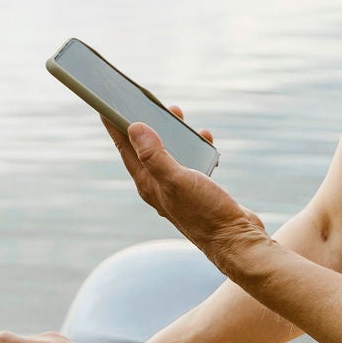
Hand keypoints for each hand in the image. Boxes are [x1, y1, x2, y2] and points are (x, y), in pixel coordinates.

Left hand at [106, 108, 268, 270]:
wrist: (236, 240)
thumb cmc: (205, 213)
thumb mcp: (177, 180)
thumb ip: (155, 155)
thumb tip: (134, 128)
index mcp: (148, 183)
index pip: (125, 148)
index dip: (114, 125)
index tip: (105, 103)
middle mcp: (160, 185)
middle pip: (147, 148)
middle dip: (147, 123)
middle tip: (149, 102)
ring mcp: (179, 188)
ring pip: (172, 152)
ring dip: (175, 133)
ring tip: (178, 116)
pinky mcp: (198, 189)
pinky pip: (193, 160)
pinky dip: (197, 147)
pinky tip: (206, 141)